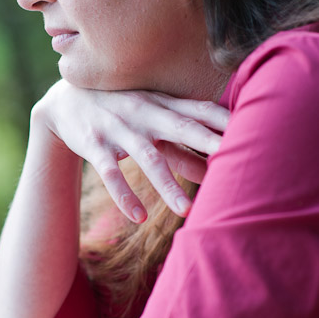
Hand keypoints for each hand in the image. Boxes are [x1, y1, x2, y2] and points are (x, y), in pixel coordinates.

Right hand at [33, 80, 229, 222]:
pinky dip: (124, 195)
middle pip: (180, 127)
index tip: (255, 126)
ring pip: (147, 157)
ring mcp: (118, 129)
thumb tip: (213, 172)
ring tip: (187, 211)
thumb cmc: (120, 111)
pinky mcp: (94, 146)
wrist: (63, 101)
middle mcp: (143, 113)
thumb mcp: (150, 123)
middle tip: (232, 155)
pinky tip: (139, 216)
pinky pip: (109, 173)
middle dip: (206, 140)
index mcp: (161, 104)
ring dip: (167, 184)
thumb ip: (181, 148)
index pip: (199, 110)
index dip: (224, 118)